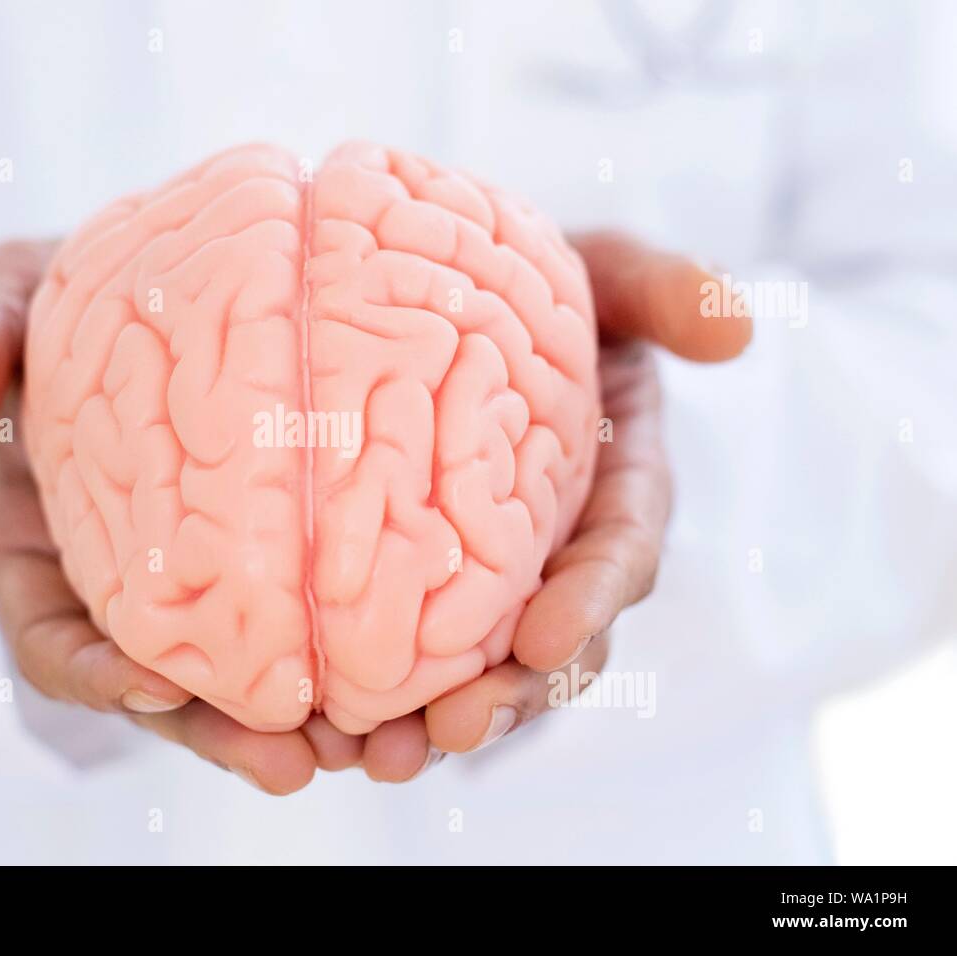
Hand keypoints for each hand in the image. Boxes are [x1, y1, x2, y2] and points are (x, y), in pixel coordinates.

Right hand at [0, 240, 355, 794]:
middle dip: (227, 733)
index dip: (98, 675)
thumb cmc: (63, 302)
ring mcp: (199, 583)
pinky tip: (433, 667)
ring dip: (313, 722)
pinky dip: (363, 652)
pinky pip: (315, 618)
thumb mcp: (3, 295)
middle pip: (169, 688)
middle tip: (298, 762)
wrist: (150, 295)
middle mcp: (121, 590)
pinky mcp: (276, 559)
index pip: (53, 640)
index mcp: (40, 553)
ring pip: (251, 679)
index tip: (158, 686)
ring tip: (386, 748)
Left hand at [357, 232, 752, 779]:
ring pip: (484, 668)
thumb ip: (662, 290)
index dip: (592, 600)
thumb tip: (736, 327)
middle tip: (454, 729)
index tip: (548, 640)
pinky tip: (325, 729)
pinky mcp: (432, 588)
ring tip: (382, 755)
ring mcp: (500, 578)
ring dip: (440, 718)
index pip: (619, 553)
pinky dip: (380, 694)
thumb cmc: (545, 287)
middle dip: (513, 694)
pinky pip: (413, 652)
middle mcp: (564, 550)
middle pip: (553, 642)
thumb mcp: (605, 273)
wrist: (465, 305)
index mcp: (617, 488)